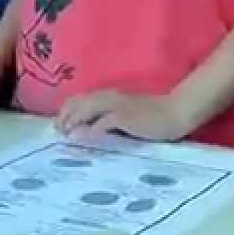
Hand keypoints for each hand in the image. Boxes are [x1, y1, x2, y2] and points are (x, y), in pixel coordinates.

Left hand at [55, 90, 193, 142]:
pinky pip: (103, 121)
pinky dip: (92, 129)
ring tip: (66, 135)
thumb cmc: (152, 116)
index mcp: (108, 96)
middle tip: (58, 133)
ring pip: (87, 109)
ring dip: (74, 122)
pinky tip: (84, 138)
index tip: (59, 127)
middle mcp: (108, 97)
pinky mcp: (125, 116)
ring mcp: (117, 106)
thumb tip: (88, 131)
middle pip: (77, 102)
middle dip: (64, 117)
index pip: (78, 99)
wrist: (175, 112)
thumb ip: (107, 120)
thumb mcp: (125, 116)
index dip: (65, 111)